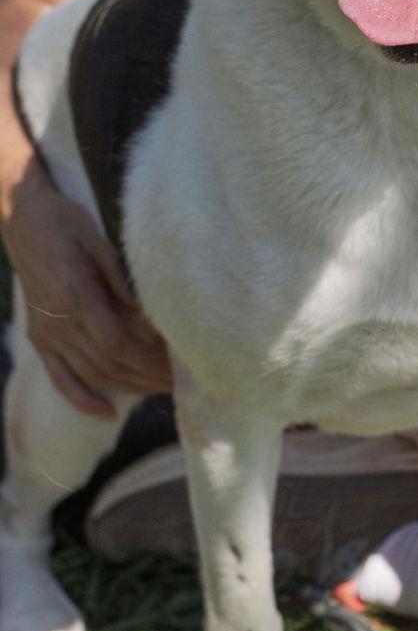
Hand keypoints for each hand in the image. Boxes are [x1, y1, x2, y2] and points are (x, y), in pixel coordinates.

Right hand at [1, 165, 171, 417]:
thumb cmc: (66, 222)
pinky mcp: (40, 338)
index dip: (147, 358)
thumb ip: (120, 279)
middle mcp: (58, 322)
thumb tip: (146, 313)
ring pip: (90, 374)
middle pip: (108, 363)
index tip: (177, 364)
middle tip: (181, 382)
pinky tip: (108, 412)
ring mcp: (47, 334)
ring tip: (160, 391)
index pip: (116, 342)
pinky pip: (60, 378)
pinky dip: (83, 398)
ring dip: (127, 387)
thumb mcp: (98, 240)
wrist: (22, 217)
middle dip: (146, 376)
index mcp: (76, 295)